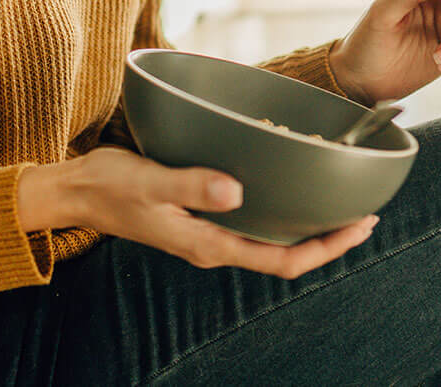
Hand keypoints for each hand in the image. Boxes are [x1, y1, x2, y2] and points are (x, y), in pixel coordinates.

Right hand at [16, 147, 376, 278]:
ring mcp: (208, 231)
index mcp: (209, 244)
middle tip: (365, 211)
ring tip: (336, 197)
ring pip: (270, 236)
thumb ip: (193, 185)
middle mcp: (214, 243)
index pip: (282, 260)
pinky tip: (286, 180)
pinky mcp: (200, 214)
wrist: (76, 191)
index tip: (360, 226)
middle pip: (285, 251)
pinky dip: (277, 204)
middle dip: (328, 236)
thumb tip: (237, 190)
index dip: (327, 248)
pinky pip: (251, 218)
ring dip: (305, 221)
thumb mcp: (151, 182)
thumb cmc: (111, 186)